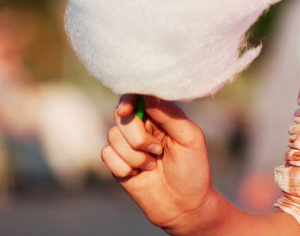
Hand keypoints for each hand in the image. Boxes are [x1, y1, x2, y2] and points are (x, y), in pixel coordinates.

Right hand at [102, 94, 222, 234]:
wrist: (185, 206)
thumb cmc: (193, 169)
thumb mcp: (189, 137)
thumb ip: (169, 114)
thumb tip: (148, 94)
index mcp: (160, 115)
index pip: (137, 95)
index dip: (128, 98)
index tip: (127, 110)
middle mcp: (142, 126)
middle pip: (121, 116)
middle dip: (137, 136)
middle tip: (158, 150)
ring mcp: (128, 145)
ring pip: (113, 136)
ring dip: (135, 155)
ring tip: (153, 164)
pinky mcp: (118, 163)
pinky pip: (107, 155)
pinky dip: (124, 167)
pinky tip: (140, 175)